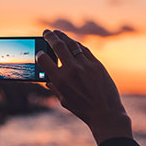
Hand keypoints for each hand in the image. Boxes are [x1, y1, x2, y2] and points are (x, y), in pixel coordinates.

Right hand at [36, 29, 132, 143]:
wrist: (106, 113)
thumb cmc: (83, 109)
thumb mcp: (64, 100)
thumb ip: (54, 88)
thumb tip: (46, 80)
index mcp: (60, 81)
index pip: (44, 60)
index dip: (40, 54)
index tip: (39, 52)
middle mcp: (72, 70)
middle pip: (58, 46)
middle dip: (50, 37)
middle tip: (46, 32)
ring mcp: (86, 65)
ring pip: (72, 44)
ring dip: (63, 37)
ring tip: (57, 33)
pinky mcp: (97, 64)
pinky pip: (84, 50)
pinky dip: (77, 44)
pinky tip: (72, 43)